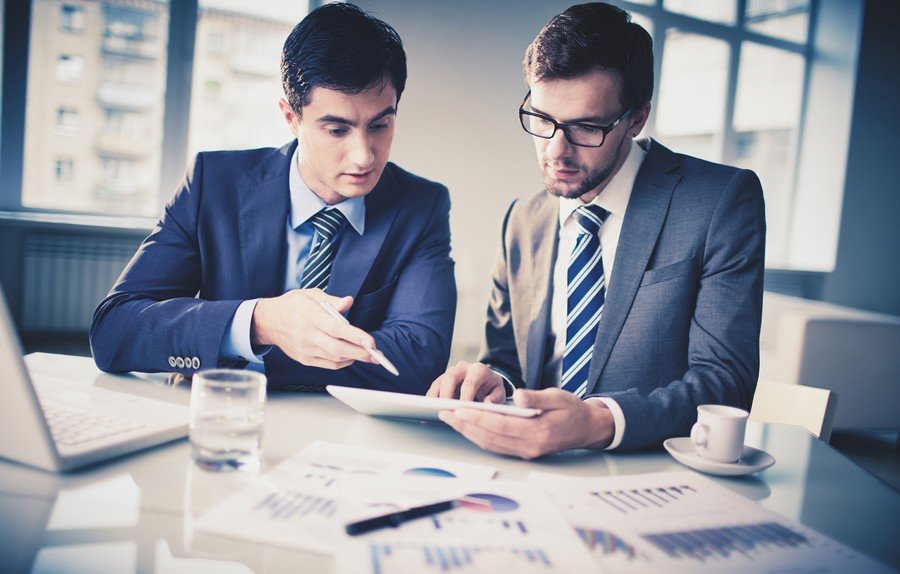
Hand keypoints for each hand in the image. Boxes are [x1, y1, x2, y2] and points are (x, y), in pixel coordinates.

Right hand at [251, 289, 377, 369]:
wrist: (268, 321)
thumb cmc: (293, 305)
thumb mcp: (310, 294)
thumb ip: (331, 300)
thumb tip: (349, 302)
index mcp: (310, 316)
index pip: (336, 328)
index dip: (356, 337)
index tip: (371, 342)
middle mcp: (307, 334)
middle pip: (337, 348)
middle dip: (360, 353)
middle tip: (377, 355)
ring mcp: (305, 349)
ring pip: (334, 358)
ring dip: (354, 358)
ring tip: (368, 355)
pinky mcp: (304, 358)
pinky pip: (327, 364)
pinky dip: (342, 362)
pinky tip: (351, 357)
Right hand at [426, 361, 505, 402]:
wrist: (487, 381)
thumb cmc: (492, 389)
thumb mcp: (499, 393)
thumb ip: (495, 399)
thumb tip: (487, 405)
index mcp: (479, 370)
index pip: (470, 382)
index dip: (465, 396)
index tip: (463, 409)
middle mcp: (463, 368)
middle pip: (450, 377)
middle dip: (446, 394)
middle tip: (445, 409)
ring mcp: (451, 372)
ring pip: (439, 381)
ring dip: (435, 396)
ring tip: (433, 410)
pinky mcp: (443, 379)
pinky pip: (434, 387)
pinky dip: (431, 398)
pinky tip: (430, 409)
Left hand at [438, 388, 613, 458]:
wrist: (586, 428)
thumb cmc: (572, 409)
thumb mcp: (558, 397)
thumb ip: (537, 397)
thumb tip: (518, 396)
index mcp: (539, 431)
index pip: (501, 426)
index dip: (478, 418)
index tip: (459, 409)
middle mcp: (530, 446)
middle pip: (490, 437)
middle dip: (465, 425)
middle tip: (444, 414)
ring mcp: (526, 452)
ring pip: (490, 444)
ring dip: (468, 432)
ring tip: (450, 419)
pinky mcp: (523, 452)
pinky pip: (496, 446)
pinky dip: (479, 437)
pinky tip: (467, 427)